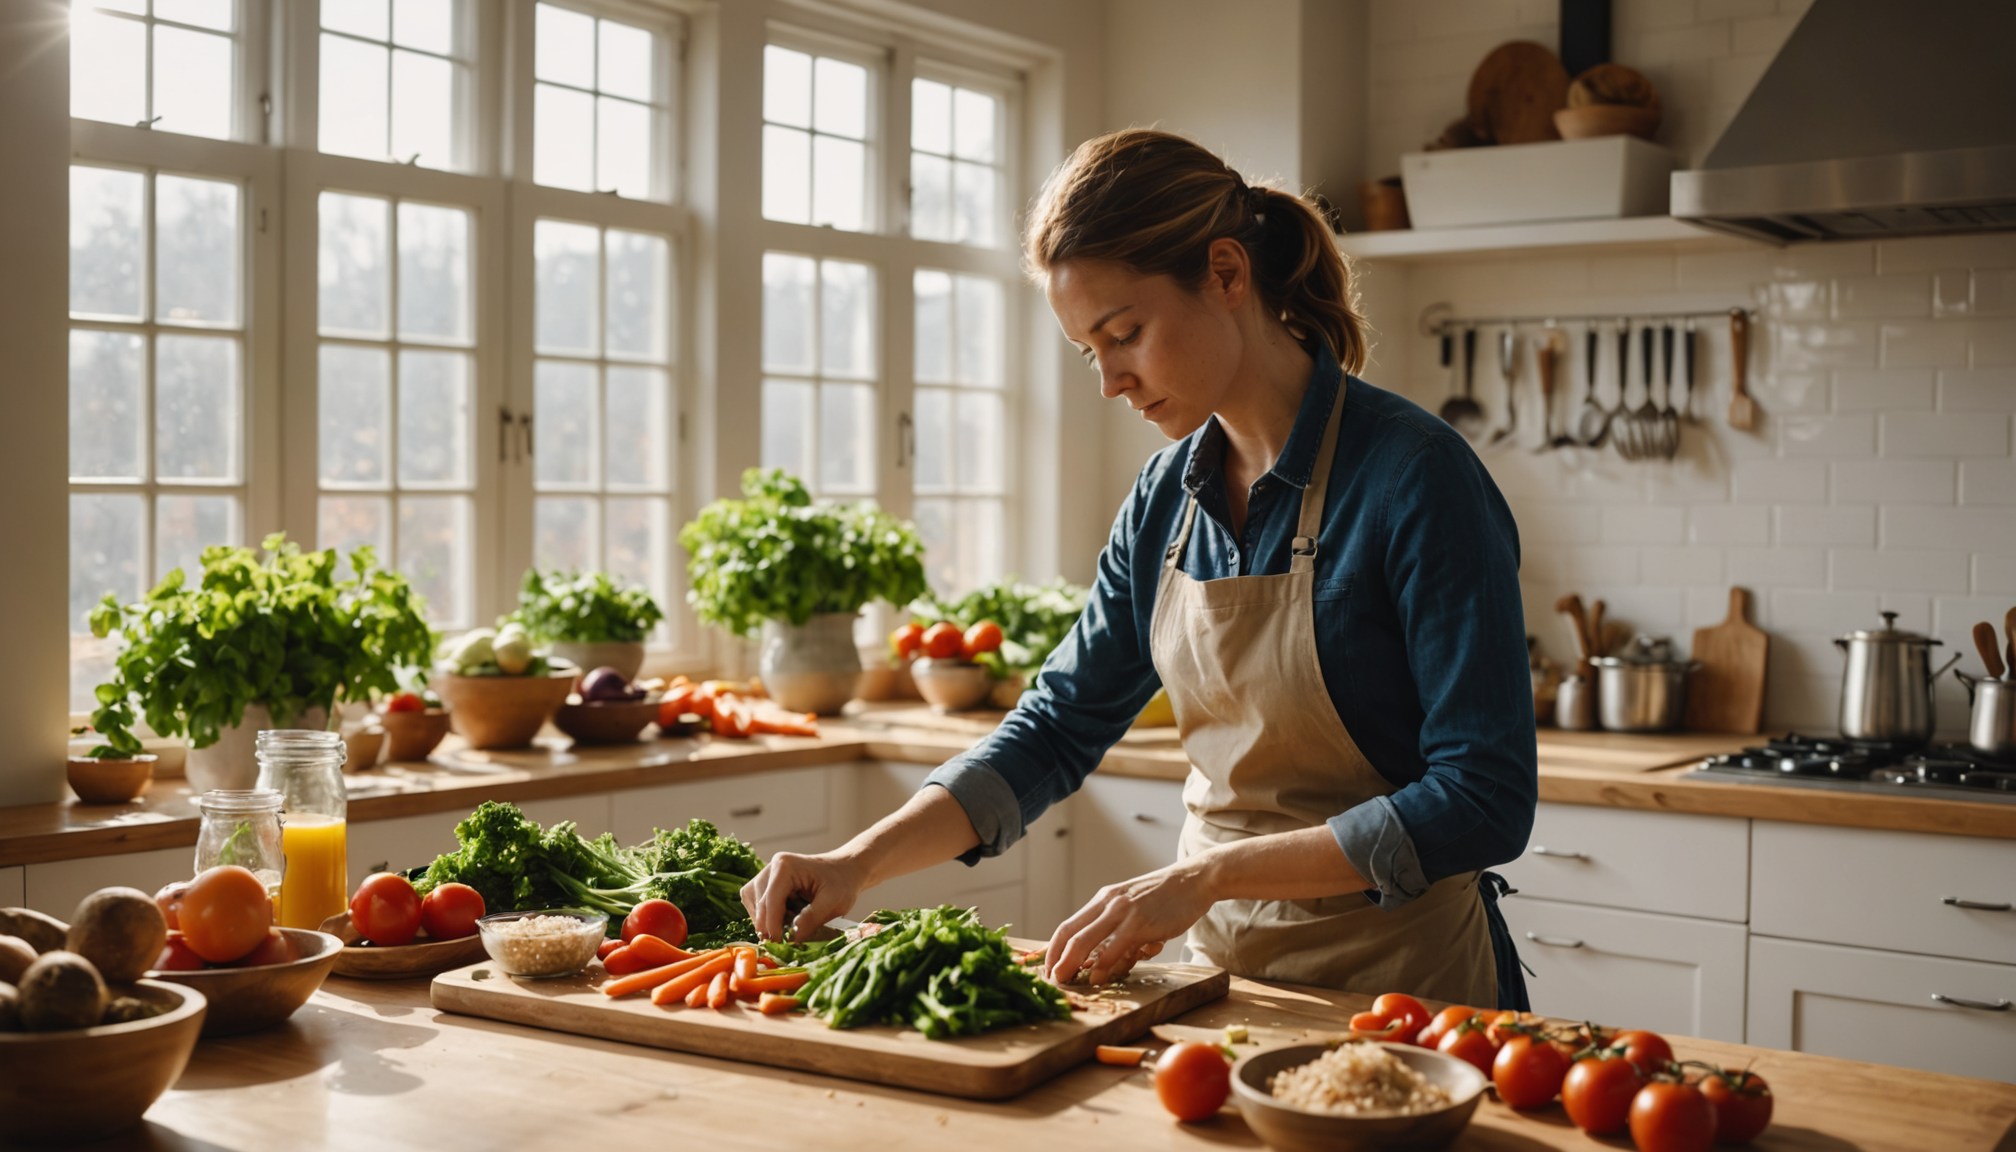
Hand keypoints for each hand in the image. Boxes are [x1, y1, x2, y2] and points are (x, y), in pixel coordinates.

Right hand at [742, 851, 865, 941]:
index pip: (770, 900)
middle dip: (769, 926)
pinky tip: (786, 919)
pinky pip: (757, 904)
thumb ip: (812, 919)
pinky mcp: (768, 884)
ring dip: (767, 921)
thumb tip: (792, 938)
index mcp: (786, 866)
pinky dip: (768, 916)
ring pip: (754, 904)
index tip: (779, 945)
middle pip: (759, 903)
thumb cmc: (842, 882)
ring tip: (788, 927)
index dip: (773, 925)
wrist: (846, 869)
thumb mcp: (834, 902)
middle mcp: (772, 867)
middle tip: (783, 943)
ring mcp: (768, 874)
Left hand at [1043, 861, 1214, 985]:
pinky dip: (1102, 966)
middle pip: (1070, 935)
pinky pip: (1114, 948)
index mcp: (1103, 900)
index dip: (1053, 950)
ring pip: (1085, 941)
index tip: (1048, 968)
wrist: (1193, 881)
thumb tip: (1104, 959)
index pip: (1067, 926)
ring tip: (1066, 981)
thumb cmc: (1164, 898)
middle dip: (1056, 960)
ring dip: (1072, 965)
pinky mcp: (1141, 924)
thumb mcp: (1132, 906)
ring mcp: (1123, 913)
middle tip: (1052, 980)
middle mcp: (1108, 904)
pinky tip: (1098, 978)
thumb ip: (1117, 928)